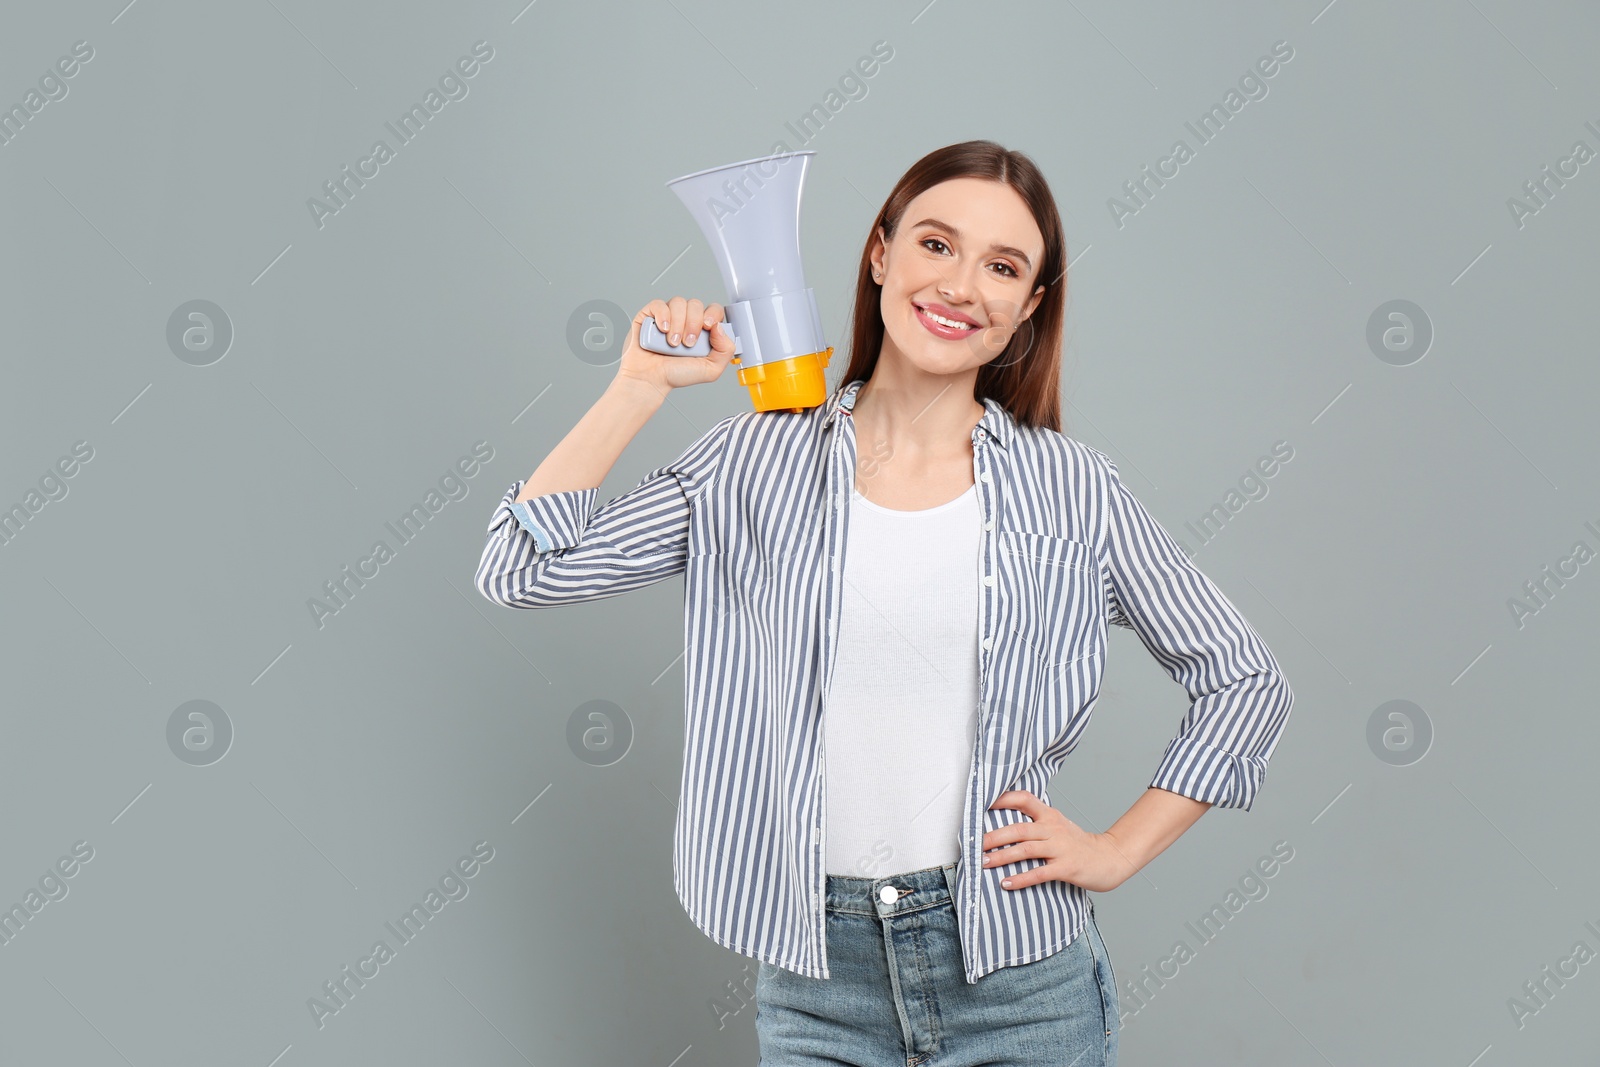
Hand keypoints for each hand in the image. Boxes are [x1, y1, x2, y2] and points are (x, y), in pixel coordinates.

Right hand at [616, 296, 737, 397]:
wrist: (651, 379)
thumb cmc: (676, 374)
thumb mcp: (711, 370)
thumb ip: (725, 351)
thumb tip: (720, 327)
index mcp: (703, 330)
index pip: (714, 310)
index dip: (712, 314)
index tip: (708, 327)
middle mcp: (686, 320)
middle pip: (696, 304)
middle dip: (693, 324)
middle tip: (688, 343)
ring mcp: (668, 316)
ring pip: (678, 303)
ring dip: (678, 324)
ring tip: (673, 343)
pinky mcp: (650, 315)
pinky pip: (659, 304)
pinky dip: (663, 316)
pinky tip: (662, 330)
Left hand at [982, 790, 1137, 893]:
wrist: (1110, 858)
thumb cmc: (1078, 844)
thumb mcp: (1058, 826)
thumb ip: (1036, 823)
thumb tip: (1003, 826)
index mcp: (1050, 816)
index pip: (1025, 800)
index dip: (1003, 799)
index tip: (983, 804)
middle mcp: (1053, 829)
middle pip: (1018, 829)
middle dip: (993, 837)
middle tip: (973, 845)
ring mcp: (1060, 848)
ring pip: (1026, 849)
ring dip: (1002, 857)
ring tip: (983, 863)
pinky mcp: (1066, 867)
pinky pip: (1039, 873)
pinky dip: (1021, 878)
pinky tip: (1006, 883)